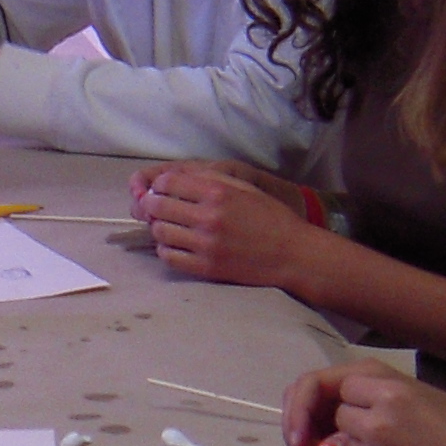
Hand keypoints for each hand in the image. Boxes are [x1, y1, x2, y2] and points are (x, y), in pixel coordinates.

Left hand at [135, 163, 331, 291]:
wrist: (292, 255)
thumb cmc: (271, 218)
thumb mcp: (244, 188)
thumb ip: (210, 179)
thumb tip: (175, 177)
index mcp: (218, 193)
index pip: (167, 183)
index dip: (159, 185)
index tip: (162, 190)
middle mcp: (208, 217)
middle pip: (157, 207)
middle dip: (152, 205)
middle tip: (158, 209)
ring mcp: (206, 244)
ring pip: (160, 232)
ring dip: (160, 228)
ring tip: (171, 227)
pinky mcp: (206, 268)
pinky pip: (169, 257)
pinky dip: (167, 250)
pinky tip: (177, 246)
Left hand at [284, 368, 445, 445]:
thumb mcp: (430, 405)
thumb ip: (388, 401)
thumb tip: (348, 410)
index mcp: (395, 396)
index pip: (348, 388)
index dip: (361, 398)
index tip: (377, 408)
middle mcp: (377, 425)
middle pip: (342, 417)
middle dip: (358, 424)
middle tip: (391, 437)